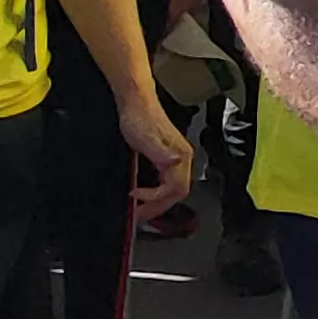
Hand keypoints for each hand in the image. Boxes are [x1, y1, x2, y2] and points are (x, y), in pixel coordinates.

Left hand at [120, 99, 195, 221]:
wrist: (136, 102)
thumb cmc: (140, 117)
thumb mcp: (146, 138)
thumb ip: (161, 153)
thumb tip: (176, 164)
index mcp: (180, 157)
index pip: (176, 189)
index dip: (156, 198)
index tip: (136, 198)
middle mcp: (181, 159)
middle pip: (177, 194)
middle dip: (158, 208)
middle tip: (139, 216)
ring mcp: (175, 159)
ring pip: (173, 190)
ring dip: (157, 203)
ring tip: (140, 210)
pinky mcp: (166, 158)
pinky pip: (167, 183)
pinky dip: (156, 194)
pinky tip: (143, 194)